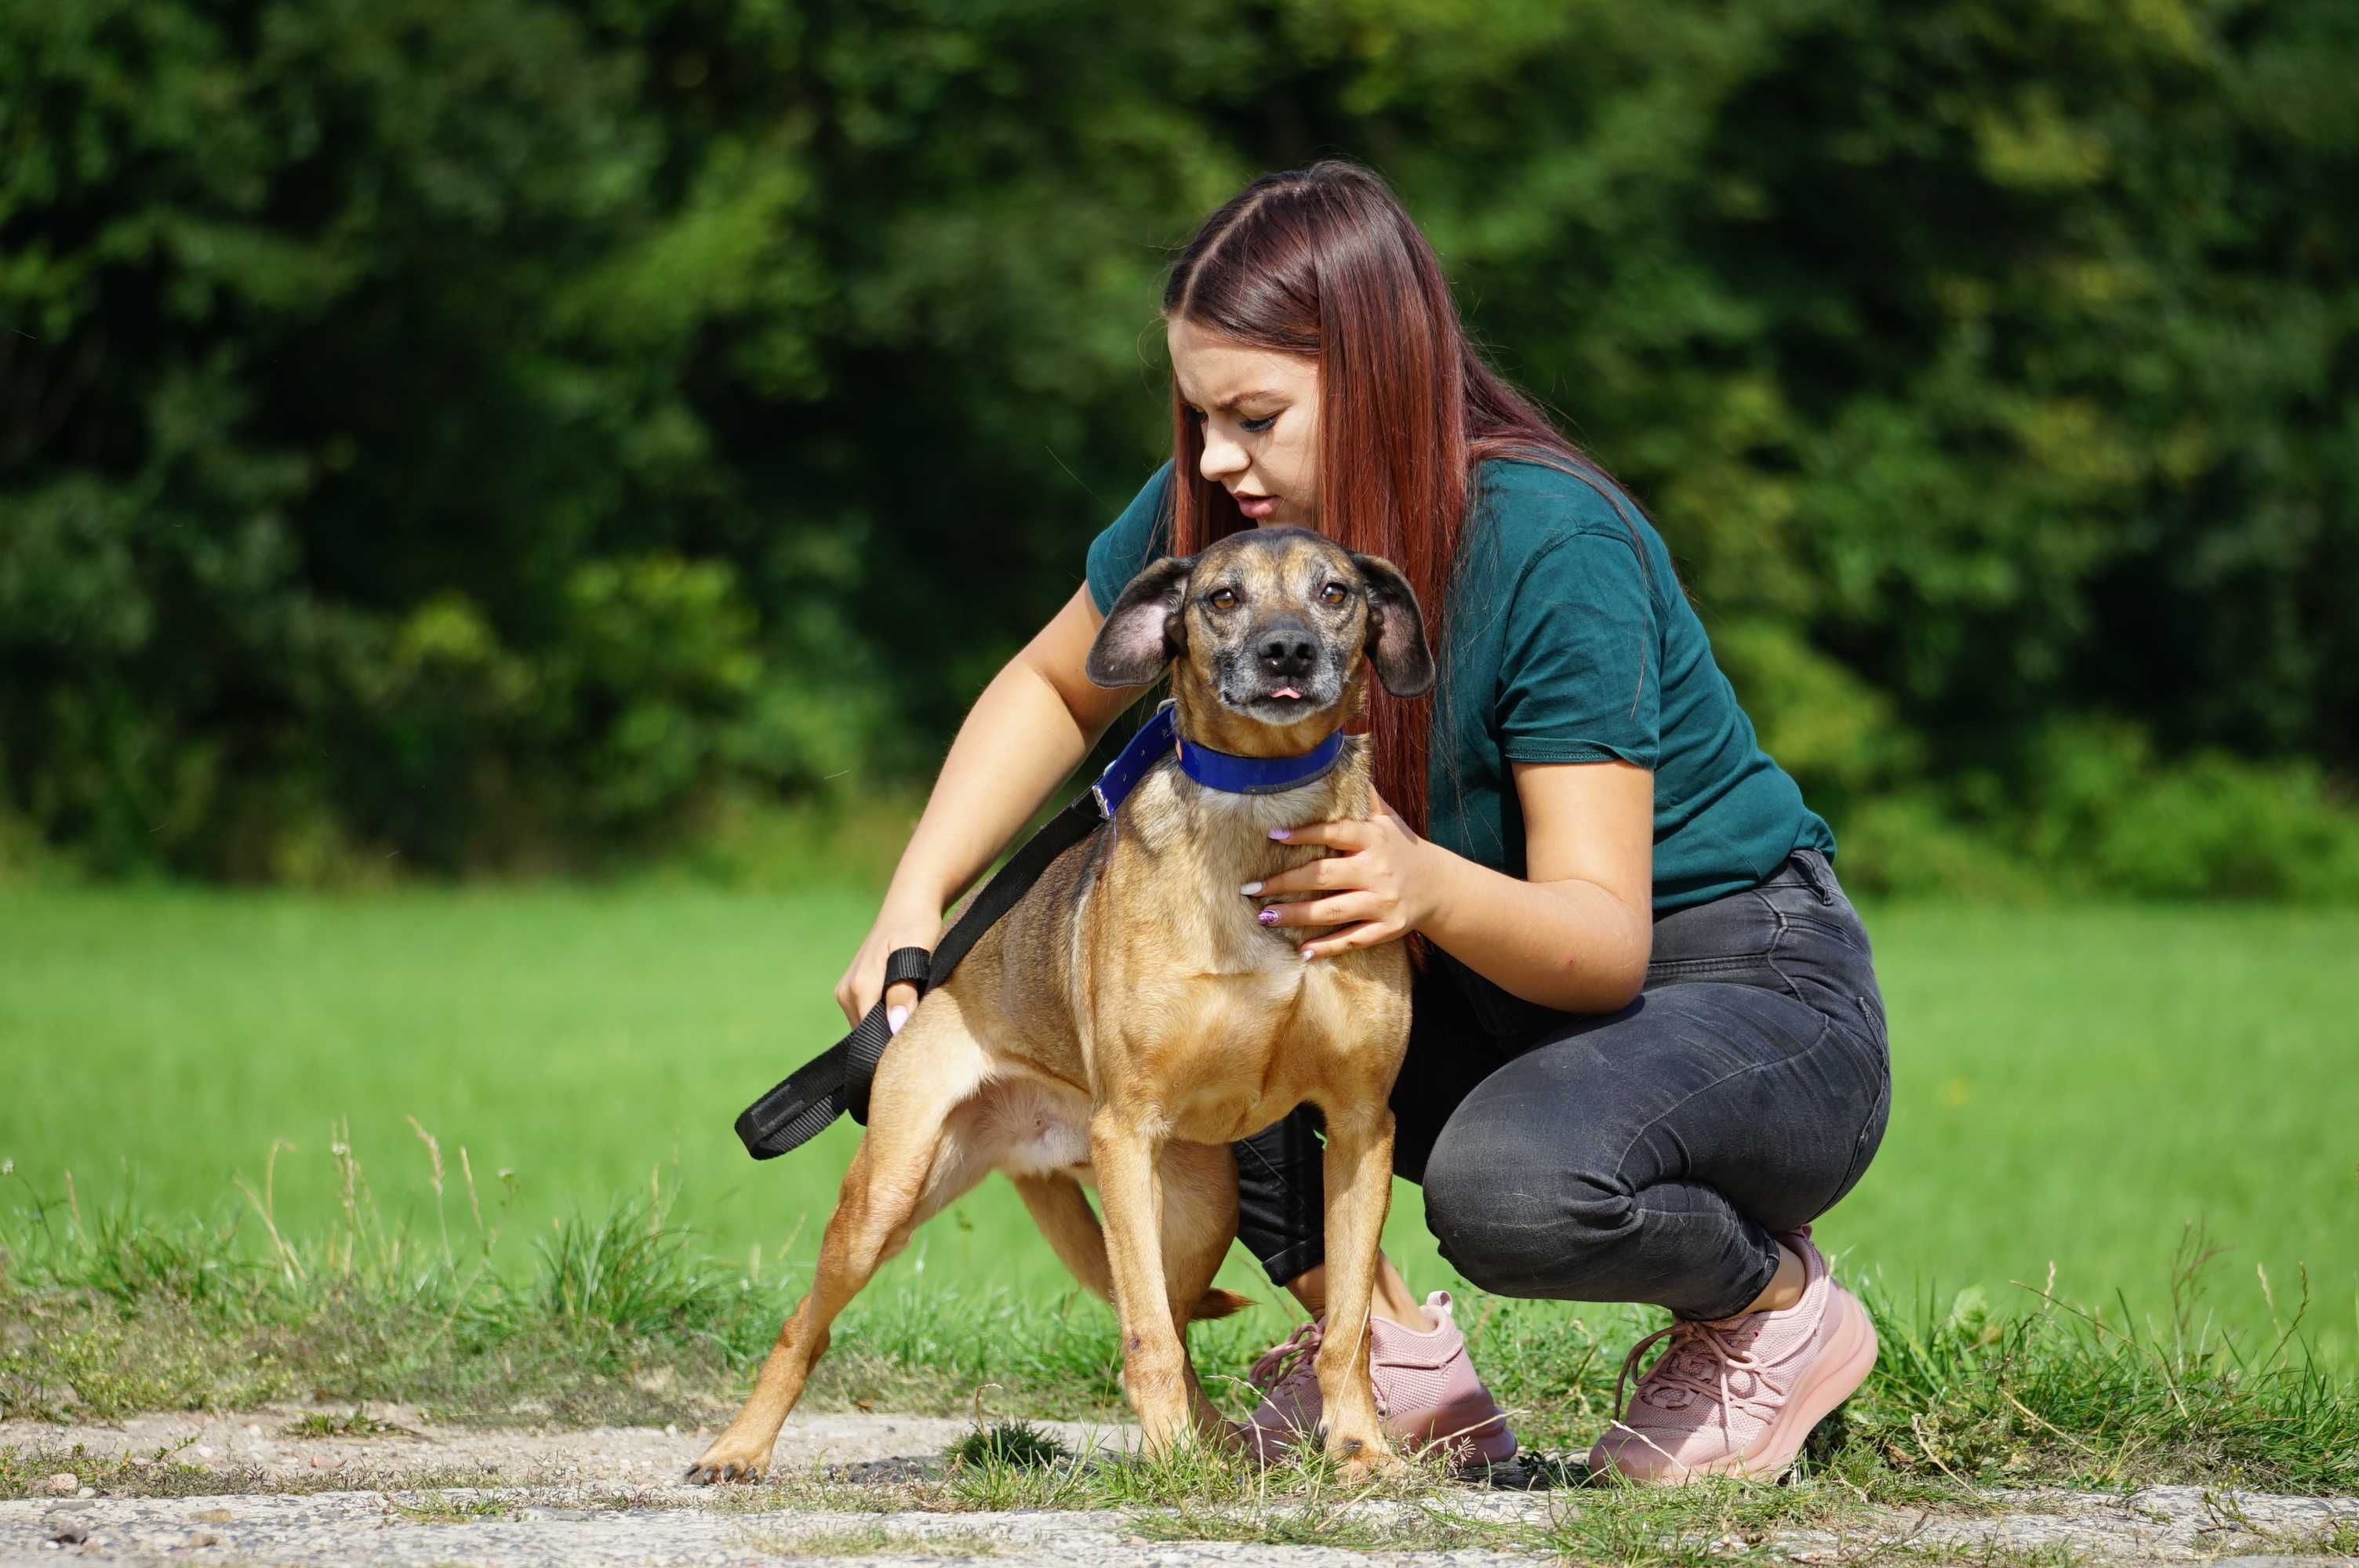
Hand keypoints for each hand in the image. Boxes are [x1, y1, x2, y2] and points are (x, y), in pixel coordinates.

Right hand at [835, 892, 942, 1033]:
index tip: (915, 1049)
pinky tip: (906, 1007)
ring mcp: (847, 991)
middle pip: (867, 1034)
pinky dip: (886, 1017)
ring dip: (889, 1027)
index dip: (891, 1046)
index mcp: (859, 987)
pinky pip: (868, 1015)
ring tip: (915, 1016)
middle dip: (891, 1037)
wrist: (909, 904)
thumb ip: (903, 991)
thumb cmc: (916, 925)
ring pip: (868, 1026)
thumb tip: (894, 1026)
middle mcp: (847, 991)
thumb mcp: (915, 954)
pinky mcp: (854, 989)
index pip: (869, 1036)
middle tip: (920, 1033)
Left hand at [1243, 786, 1438, 959]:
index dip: (1304, 833)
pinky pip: (1353, 940)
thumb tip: (1340, 754)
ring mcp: (1382, 902)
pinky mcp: (1387, 929)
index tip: (1273, 835)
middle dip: (1284, 883)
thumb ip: (1363, 796)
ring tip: (1264, 917)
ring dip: (1296, 916)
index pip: (1335, 833)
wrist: (1440, 887)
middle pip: (1324, 877)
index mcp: (1374, 839)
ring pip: (1332, 912)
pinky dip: (1327, 947)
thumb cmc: (1402, 847)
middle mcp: (1377, 871)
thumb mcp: (1388, 818)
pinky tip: (1302, 951)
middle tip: (1250, 888)